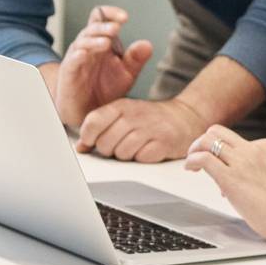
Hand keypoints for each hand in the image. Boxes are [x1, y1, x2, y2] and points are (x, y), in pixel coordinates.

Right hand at [54, 4, 154, 126]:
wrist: (89, 112)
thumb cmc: (105, 89)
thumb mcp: (126, 74)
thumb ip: (136, 59)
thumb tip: (147, 44)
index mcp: (101, 42)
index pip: (100, 18)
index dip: (110, 13)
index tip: (124, 17)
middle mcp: (88, 47)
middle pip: (92, 28)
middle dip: (104, 27)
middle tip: (116, 28)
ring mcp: (77, 58)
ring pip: (81, 41)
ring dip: (94, 40)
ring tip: (106, 42)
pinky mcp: (69, 73)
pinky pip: (71, 61)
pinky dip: (77, 56)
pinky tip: (84, 54)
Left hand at [75, 96, 206, 162]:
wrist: (185, 117)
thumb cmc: (149, 119)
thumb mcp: (122, 115)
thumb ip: (99, 127)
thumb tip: (80, 147)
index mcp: (120, 106)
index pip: (92, 122)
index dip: (87, 137)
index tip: (91, 142)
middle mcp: (134, 116)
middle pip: (105, 143)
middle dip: (108, 150)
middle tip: (119, 145)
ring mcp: (150, 129)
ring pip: (122, 153)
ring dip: (126, 156)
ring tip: (135, 147)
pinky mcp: (164, 143)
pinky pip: (141, 158)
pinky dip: (142, 158)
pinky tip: (147, 150)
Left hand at [183, 125, 265, 244]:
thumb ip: (261, 173)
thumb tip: (242, 183)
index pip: (235, 139)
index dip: (223, 150)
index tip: (219, 162)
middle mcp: (252, 150)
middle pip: (217, 132)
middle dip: (203, 142)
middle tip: (197, 156)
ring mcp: (240, 162)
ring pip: (207, 140)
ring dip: (194, 150)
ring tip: (192, 164)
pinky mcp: (229, 177)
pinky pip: (202, 158)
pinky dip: (191, 161)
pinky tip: (191, 169)